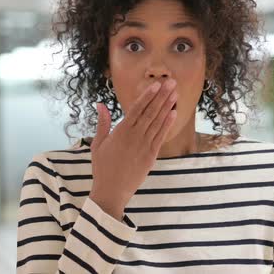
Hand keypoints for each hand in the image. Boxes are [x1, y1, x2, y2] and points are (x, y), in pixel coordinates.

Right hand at [89, 79, 177, 219]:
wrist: (112, 191)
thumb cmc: (102, 167)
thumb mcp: (98, 144)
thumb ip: (103, 123)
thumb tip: (100, 104)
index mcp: (121, 132)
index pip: (136, 109)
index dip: (147, 96)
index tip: (156, 85)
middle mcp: (134, 136)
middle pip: (150, 112)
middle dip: (162, 96)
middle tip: (172, 82)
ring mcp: (144, 146)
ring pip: (157, 122)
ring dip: (167, 107)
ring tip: (175, 93)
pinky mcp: (151, 156)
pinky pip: (161, 136)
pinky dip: (167, 124)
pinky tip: (173, 113)